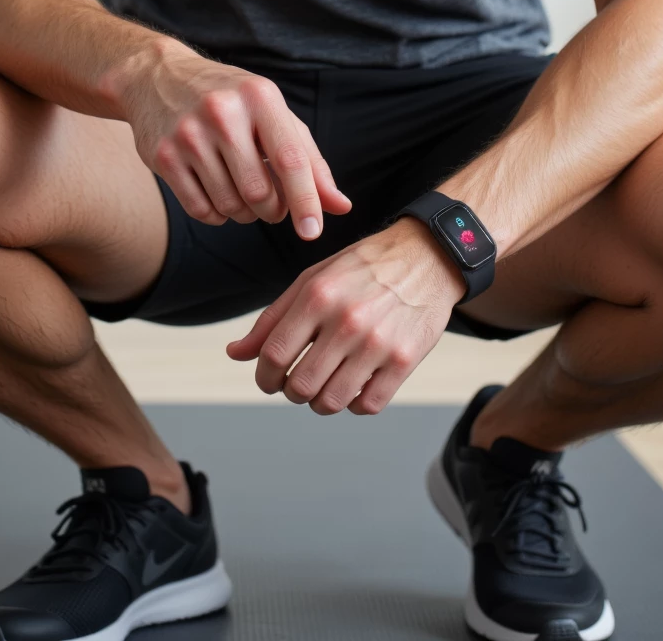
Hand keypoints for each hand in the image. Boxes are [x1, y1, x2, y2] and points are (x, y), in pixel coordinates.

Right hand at [123, 40, 350, 236]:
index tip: (313, 232)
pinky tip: (217, 194)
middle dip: (272, 210)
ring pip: (230, 205)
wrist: (159, 77)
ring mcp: (188, 134)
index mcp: (259, 97)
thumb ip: (310, 161)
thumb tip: (341, 207)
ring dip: (244, 213)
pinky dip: (216, 215)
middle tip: (272, 204)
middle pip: (259, 192)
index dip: (306, 201)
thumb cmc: (231, 99)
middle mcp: (222, 113)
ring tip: (242, 193)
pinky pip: (199, 210)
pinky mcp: (162, 155)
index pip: (290, 160)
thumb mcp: (273, 115)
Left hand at [225, 218, 465, 414]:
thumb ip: (273, 318)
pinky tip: (356, 384)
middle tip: (299, 381)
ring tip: (326, 384)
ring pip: (331, 402)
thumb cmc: (364, 267)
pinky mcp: (405, 361)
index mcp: (318, 295)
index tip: (268, 380)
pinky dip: (356, 404)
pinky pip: (368, 406)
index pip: (273, 355)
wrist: (427, 256)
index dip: (263, 377)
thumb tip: (235, 354)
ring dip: (321, 402)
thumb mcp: (313, 279)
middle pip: (299, 386)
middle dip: (291, 391)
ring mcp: (377, 343)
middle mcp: (346, 320)